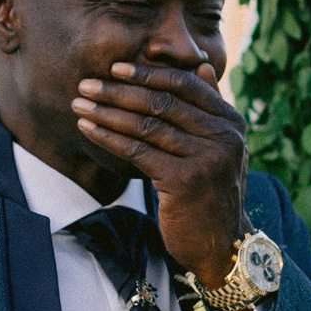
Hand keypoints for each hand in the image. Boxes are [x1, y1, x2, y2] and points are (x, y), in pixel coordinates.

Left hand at [73, 63, 249, 284]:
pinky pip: (138, 152)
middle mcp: (223, 137)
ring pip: (146, 126)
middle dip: (119, 91)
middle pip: (162, 103)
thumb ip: (212, 107)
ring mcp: (206, 158)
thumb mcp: (221, 148)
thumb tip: (201, 65)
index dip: (149, 74)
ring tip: (79, 105)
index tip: (116, 68)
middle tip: (86, 84)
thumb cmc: (213, 194)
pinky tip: (88, 130)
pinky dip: (109, 138)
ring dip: (107, 113)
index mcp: (231, 122)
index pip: (186, 86)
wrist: (223, 245)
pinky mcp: (185, 181)